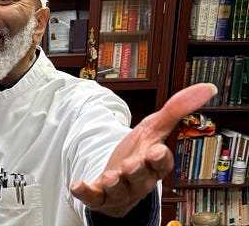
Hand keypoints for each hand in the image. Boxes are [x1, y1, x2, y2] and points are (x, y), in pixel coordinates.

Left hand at [70, 82, 216, 217]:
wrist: (118, 180)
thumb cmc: (138, 154)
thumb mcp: (153, 129)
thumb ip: (175, 109)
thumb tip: (206, 88)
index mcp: (154, 164)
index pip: (162, 162)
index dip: (159, 157)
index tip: (156, 150)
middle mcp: (139, 180)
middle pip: (141, 178)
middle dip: (137, 171)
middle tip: (131, 164)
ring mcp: (120, 190)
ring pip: (120, 190)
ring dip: (114, 183)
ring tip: (109, 177)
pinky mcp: (100, 197)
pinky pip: (93, 197)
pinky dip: (86, 192)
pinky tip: (77, 186)